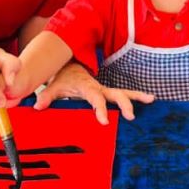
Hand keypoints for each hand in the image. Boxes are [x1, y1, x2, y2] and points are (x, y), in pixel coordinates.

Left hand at [33, 63, 154, 123]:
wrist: (69, 67)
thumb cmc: (63, 78)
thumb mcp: (54, 86)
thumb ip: (47, 96)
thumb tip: (37, 106)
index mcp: (86, 87)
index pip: (94, 98)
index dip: (99, 109)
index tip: (104, 121)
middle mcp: (98, 87)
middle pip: (114, 94)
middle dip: (123, 103)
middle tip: (130, 115)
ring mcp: (105, 90)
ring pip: (123, 92)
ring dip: (136, 97)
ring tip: (151, 99)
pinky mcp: (107, 93)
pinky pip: (123, 95)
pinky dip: (136, 97)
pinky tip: (149, 101)